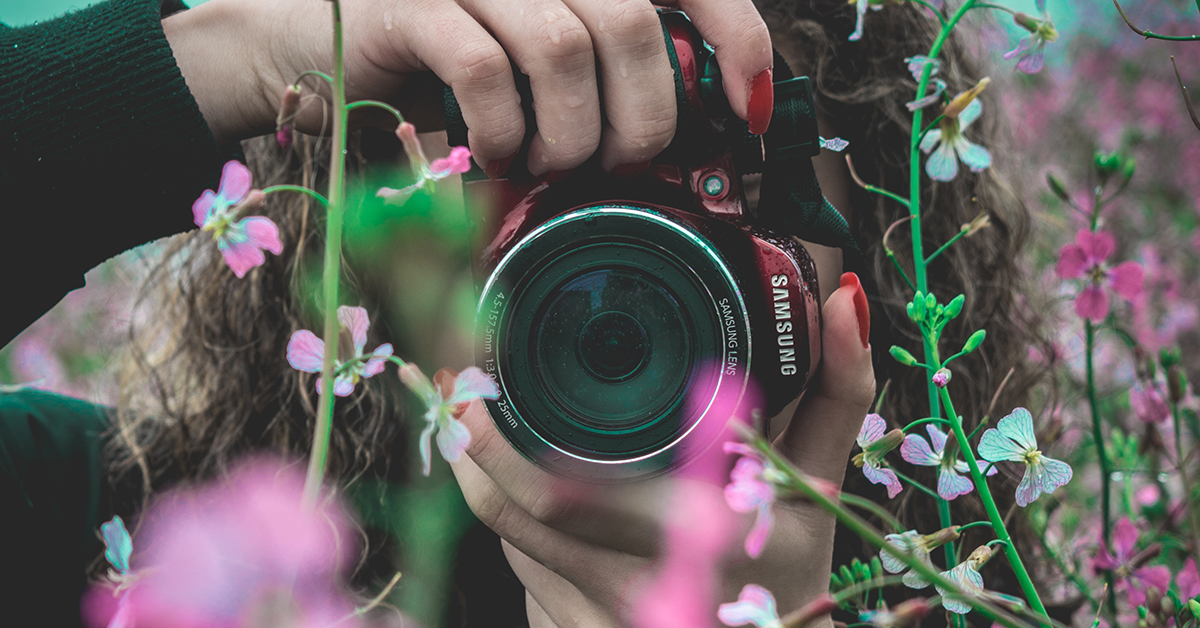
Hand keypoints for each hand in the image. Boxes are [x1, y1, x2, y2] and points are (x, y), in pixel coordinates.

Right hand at [163, 0, 773, 176]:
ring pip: (567, 48)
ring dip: (572, 134)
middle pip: (635, 22)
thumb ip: (599, 70)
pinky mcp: (408, 3)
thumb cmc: (433, 60)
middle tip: (620, 165)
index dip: (736, 33)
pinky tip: (497, 150)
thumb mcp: (530, 58)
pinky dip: (506, 129)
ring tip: (549, 164)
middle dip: (644, 117)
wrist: (298, 40)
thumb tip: (686, 128)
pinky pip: (488, 70)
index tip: (749, 106)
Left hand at [451, 275, 876, 626]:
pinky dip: (508, 518)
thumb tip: (845, 299)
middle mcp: (642, 587)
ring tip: (466, 414)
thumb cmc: (791, 571)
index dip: (494, 437)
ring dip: (478, 474)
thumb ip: (836, 392)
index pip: (557, 493)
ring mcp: (601, 620)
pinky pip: (523, 570)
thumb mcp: (817, 486)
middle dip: (468, 440)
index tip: (476, 374)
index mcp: (699, 536)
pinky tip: (503, 476)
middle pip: (510, 510)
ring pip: (507, 538)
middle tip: (455, 380)